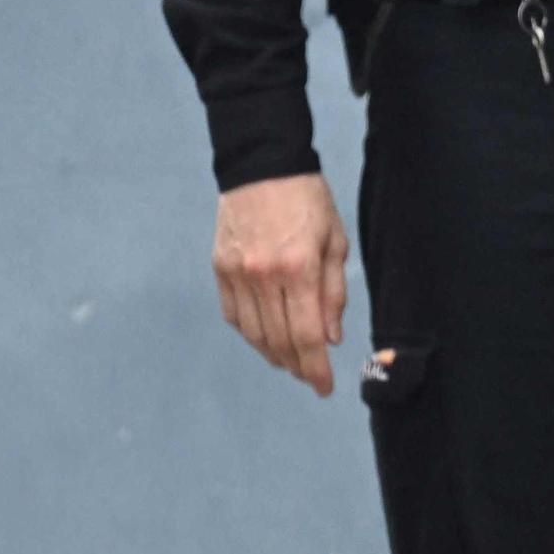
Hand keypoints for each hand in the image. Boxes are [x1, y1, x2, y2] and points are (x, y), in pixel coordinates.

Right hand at [213, 172, 349, 395]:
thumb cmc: (308, 200)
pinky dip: (249, 333)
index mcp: (299, 268)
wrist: (262, 164)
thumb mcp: (335, 241)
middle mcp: (264, 276)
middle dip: (297, 365)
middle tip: (309, 376)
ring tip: (289, 361)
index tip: (324, 388)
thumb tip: (330, 338)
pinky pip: (233, 315)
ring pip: (253, 333)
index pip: (307, 334)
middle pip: (279, 340)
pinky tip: (264, 337)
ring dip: (272, 354)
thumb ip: (334, 292)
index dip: (315, 368)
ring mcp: (237, 274)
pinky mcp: (219, 268)